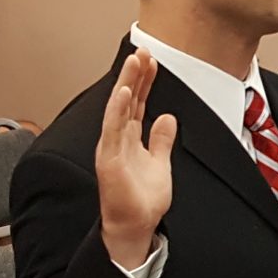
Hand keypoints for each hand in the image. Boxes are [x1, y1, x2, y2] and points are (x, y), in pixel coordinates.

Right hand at [97, 50, 176, 268]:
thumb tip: (168, 117)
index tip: (152, 61)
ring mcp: (111, 147)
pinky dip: (118, 110)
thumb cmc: (142, 199)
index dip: (145, 82)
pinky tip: (125, 93)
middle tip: (143, 51)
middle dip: (135, 75)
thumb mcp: (160, 163)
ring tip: (134, 62)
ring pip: (118, 108)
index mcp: (129, 138)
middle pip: (127, 100)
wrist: (134, 226)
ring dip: (127, 84)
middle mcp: (117, 138)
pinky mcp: (109, 159)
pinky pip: (113, 129)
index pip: (138, 103)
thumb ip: (161, 140)